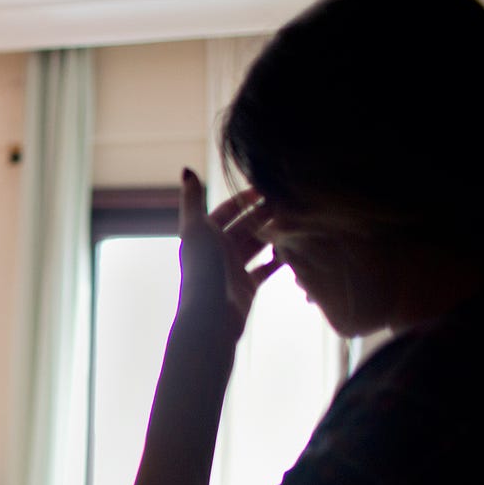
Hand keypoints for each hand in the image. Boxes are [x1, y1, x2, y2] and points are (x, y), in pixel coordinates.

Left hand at [177, 168, 282, 338]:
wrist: (211, 314)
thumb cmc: (203, 267)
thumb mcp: (196, 228)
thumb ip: (191, 199)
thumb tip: (187, 170)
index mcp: (204, 235)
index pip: (227, 210)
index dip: (244, 199)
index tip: (266, 188)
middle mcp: (218, 251)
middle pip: (245, 226)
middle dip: (265, 214)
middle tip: (290, 201)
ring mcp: (233, 269)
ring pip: (258, 246)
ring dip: (275, 233)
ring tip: (297, 220)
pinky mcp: (248, 287)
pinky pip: (267, 268)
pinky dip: (280, 258)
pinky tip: (297, 247)